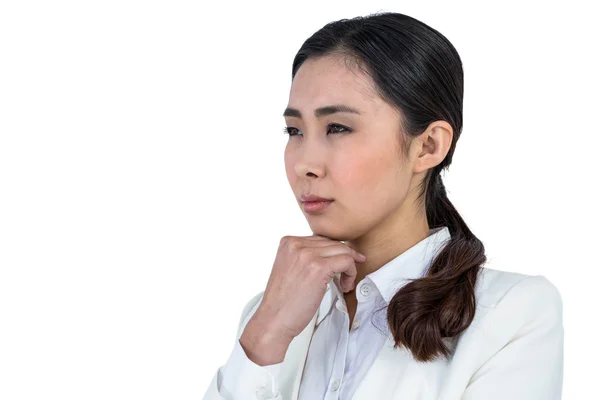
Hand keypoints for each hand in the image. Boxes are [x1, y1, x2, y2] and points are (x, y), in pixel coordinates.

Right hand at [245, 235, 365, 344]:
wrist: (274, 320)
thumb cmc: (283, 301)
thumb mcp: (290, 268)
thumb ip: (305, 256)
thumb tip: (331, 251)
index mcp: (288, 242)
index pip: (322, 238)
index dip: (334, 253)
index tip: (341, 265)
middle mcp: (296, 244)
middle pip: (334, 243)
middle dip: (344, 259)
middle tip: (346, 276)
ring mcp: (307, 254)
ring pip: (343, 250)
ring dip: (349, 267)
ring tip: (344, 283)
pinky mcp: (319, 267)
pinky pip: (347, 261)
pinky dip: (351, 273)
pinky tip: (345, 285)